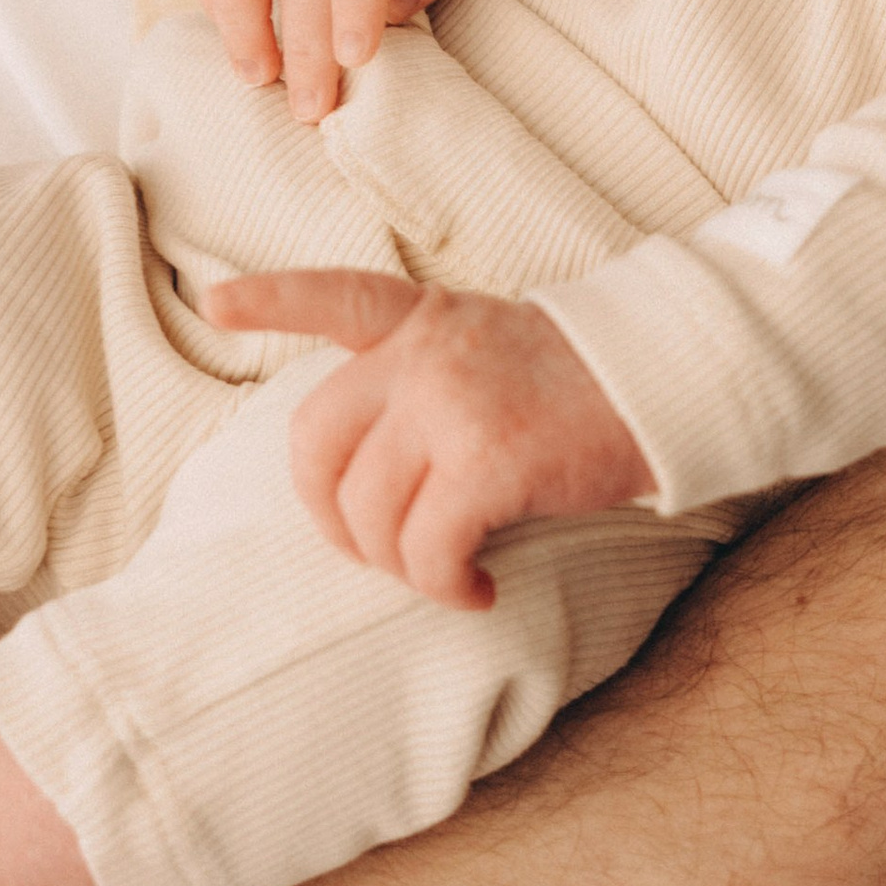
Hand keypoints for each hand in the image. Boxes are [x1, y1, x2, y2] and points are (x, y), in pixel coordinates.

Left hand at [200, 267, 653, 605]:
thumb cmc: (587, 386)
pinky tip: (479, 590)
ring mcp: (452, 400)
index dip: (270, 302)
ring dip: (398, 565)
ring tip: (448, 574)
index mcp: (425, 316)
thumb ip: (429, 380)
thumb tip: (377, 479)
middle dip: (328, 515)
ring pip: (368, 512)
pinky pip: (427, 550)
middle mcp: (425, 351)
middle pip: (316, 440)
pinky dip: (444, 586)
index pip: (333, 296)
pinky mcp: (489, 458)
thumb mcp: (495, 350)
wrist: (671, 381)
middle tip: (375, 550)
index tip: (214, 304)